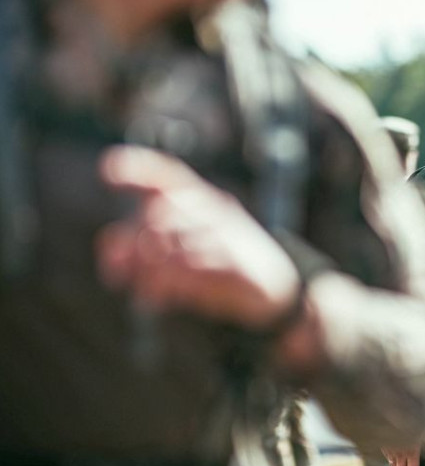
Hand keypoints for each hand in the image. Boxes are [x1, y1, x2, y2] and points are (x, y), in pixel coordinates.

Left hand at [96, 145, 301, 330]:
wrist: (276, 285)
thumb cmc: (221, 263)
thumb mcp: (187, 248)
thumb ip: (148, 248)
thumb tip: (111, 261)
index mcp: (204, 199)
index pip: (169, 175)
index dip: (139, 169)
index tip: (107, 170)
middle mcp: (215, 210)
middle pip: (160, 212)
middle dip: (131, 240)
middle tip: (115, 272)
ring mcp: (227, 235)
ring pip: (174, 240)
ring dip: (146, 266)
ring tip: (141, 288)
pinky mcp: (235, 264)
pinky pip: (193, 266)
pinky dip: (168, 282)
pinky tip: (157, 297)